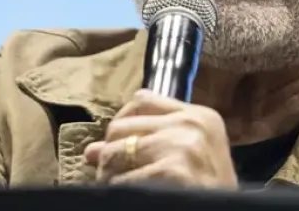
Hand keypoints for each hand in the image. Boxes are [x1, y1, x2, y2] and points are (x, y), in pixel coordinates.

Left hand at [84, 89, 237, 189]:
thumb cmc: (209, 192)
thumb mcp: (187, 158)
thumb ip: (145, 143)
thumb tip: (90, 151)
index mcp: (200, 116)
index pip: (142, 99)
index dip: (121, 122)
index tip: (118, 146)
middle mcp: (192, 125)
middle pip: (121, 127)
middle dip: (110, 154)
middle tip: (114, 177)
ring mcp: (182, 147)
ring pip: (114, 153)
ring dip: (109, 177)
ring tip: (121, 190)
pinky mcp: (173, 172)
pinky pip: (121, 181)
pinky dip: (117, 194)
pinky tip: (130, 200)